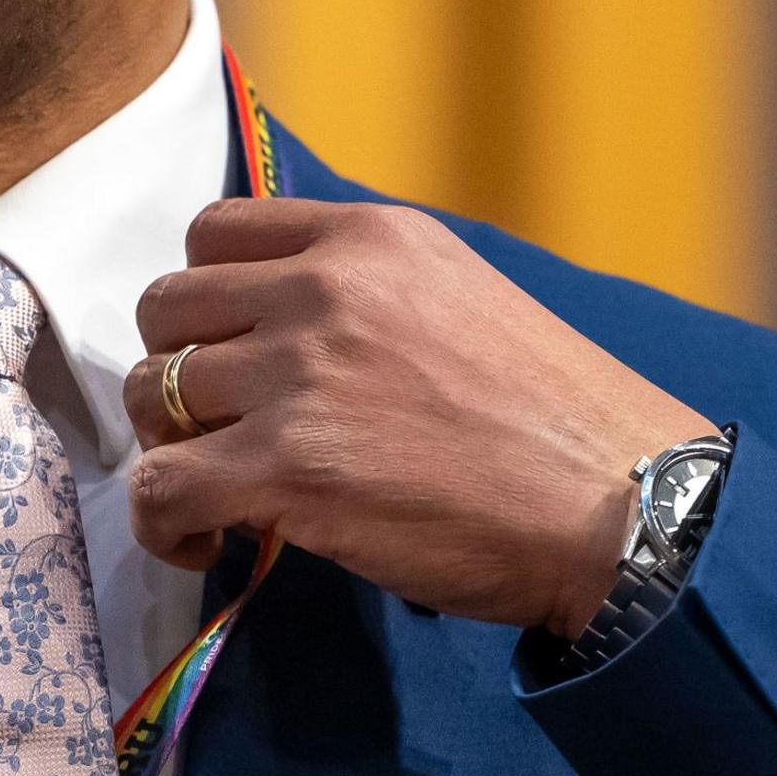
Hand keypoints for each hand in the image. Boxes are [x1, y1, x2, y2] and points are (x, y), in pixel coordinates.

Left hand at [123, 200, 708, 638]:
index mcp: (369, 236)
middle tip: (218, 431)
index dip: (203, 301)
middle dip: (175, 372)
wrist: (623, 505)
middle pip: (167, 307)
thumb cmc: (556, 423)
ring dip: (169, 448)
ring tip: (214, 494)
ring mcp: (300, 373)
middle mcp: (324, 287)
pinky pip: (161, 487)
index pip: (213, 231)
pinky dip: (162, 523)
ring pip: (153, 394)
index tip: (227, 354)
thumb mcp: (461, 298)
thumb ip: (367, 292)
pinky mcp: (287, 465)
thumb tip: (280, 332)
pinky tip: (203, 544)